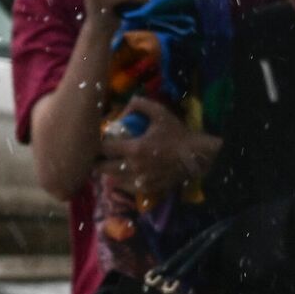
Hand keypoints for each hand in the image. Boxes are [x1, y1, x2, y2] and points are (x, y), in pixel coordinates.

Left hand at [96, 100, 217, 199]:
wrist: (197, 156)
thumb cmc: (177, 134)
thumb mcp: (160, 113)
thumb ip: (139, 104)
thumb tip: (121, 109)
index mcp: (134, 148)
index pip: (103, 149)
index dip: (98, 144)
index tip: (99, 140)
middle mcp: (133, 167)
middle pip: (102, 168)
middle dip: (98, 161)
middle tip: (100, 155)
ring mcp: (140, 181)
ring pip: (112, 179)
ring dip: (109, 171)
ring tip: (111, 164)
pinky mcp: (147, 189)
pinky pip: (126, 187)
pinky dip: (121, 181)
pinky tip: (125, 173)